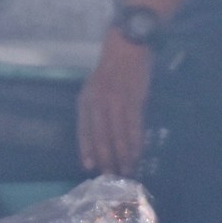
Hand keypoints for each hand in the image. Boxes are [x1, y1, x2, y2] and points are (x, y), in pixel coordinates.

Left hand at [77, 30, 152, 176]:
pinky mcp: (134, 100)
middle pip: (101, 136)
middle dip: (107, 158)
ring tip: (127, 170)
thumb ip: (95, 110)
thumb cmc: (110, 70)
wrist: (127, 47)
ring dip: (124, 155)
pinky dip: (136, 142)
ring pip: (119, 135)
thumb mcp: (94, 88)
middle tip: (112, 175)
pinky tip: (138, 153)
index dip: (86, 149)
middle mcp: (98, 102)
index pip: (83, 130)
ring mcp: (116, 101)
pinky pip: (134, 126)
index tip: (88, 167)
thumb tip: (99, 139)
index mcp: (86, 100)